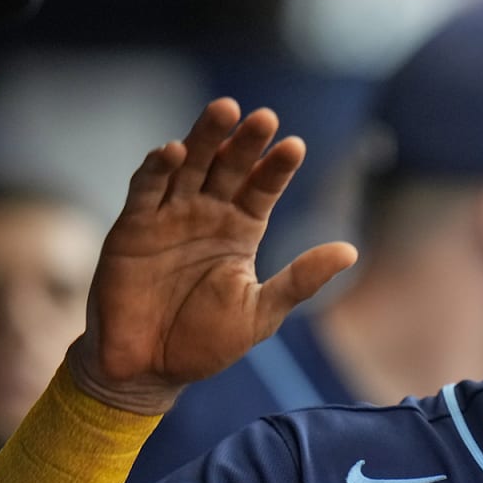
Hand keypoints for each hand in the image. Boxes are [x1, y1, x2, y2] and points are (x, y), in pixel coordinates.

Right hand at [66, 98, 357, 413]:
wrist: (150, 371)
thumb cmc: (206, 343)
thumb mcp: (261, 313)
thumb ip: (301, 280)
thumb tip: (350, 250)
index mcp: (241, 231)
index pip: (262, 188)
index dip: (276, 167)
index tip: (295, 147)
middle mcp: (206, 215)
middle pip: (228, 167)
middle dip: (244, 142)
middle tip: (264, 117)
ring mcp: (168, 217)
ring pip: (189, 166)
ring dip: (204, 138)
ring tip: (223, 110)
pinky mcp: (132, 228)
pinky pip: (145, 190)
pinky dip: (157, 168)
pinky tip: (173, 150)